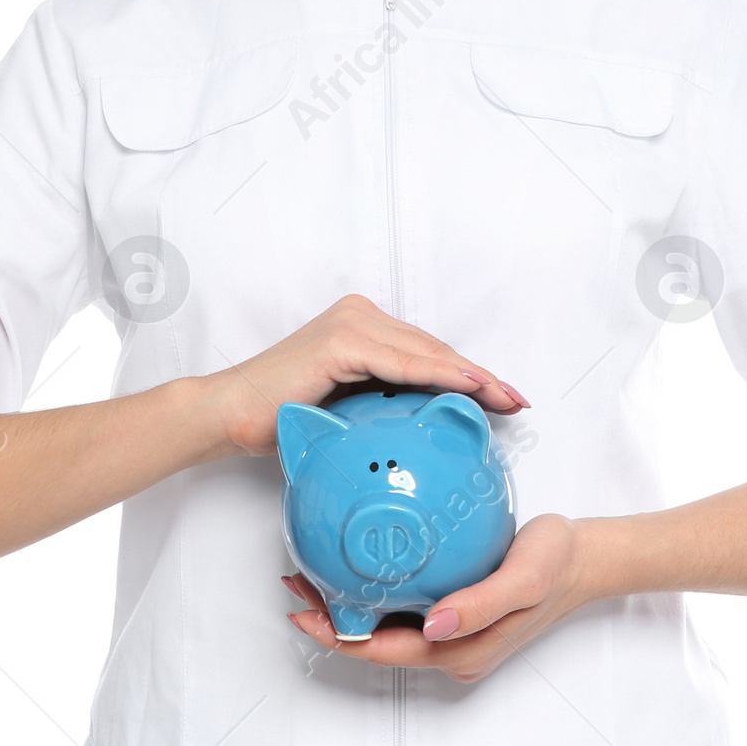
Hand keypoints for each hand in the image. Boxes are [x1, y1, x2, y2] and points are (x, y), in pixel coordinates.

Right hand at [209, 293, 528, 456]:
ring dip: (471, 377)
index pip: (426, 353)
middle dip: (480, 378)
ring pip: (426, 354)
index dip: (467, 375)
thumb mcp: (345, 410)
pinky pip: (404, 363)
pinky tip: (470, 387)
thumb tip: (423, 430)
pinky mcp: (343, 340)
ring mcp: (352, 324)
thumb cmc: (283, 418)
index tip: (502, 399)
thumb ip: (380, 405)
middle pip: (434, 350)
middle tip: (516, 402)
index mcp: (362, 328)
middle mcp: (360, 316)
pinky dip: (441, 375)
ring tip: (505, 399)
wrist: (231, 414)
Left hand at [283, 514, 592, 682]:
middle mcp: (451, 647)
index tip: (302, 607)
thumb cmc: (555, 564)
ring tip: (317, 568)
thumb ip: (479, 604)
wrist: (585, 557)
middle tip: (297, 578)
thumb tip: (432, 624)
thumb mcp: (522, 579)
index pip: (382, 650)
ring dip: (351, 602)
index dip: (337, 635)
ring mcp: (454, 631)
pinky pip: (407, 606)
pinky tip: (365, 559)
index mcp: (459, 649)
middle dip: (332, 617)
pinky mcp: (457, 610)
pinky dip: (377, 588)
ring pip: (388, 624)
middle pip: (377, 641)